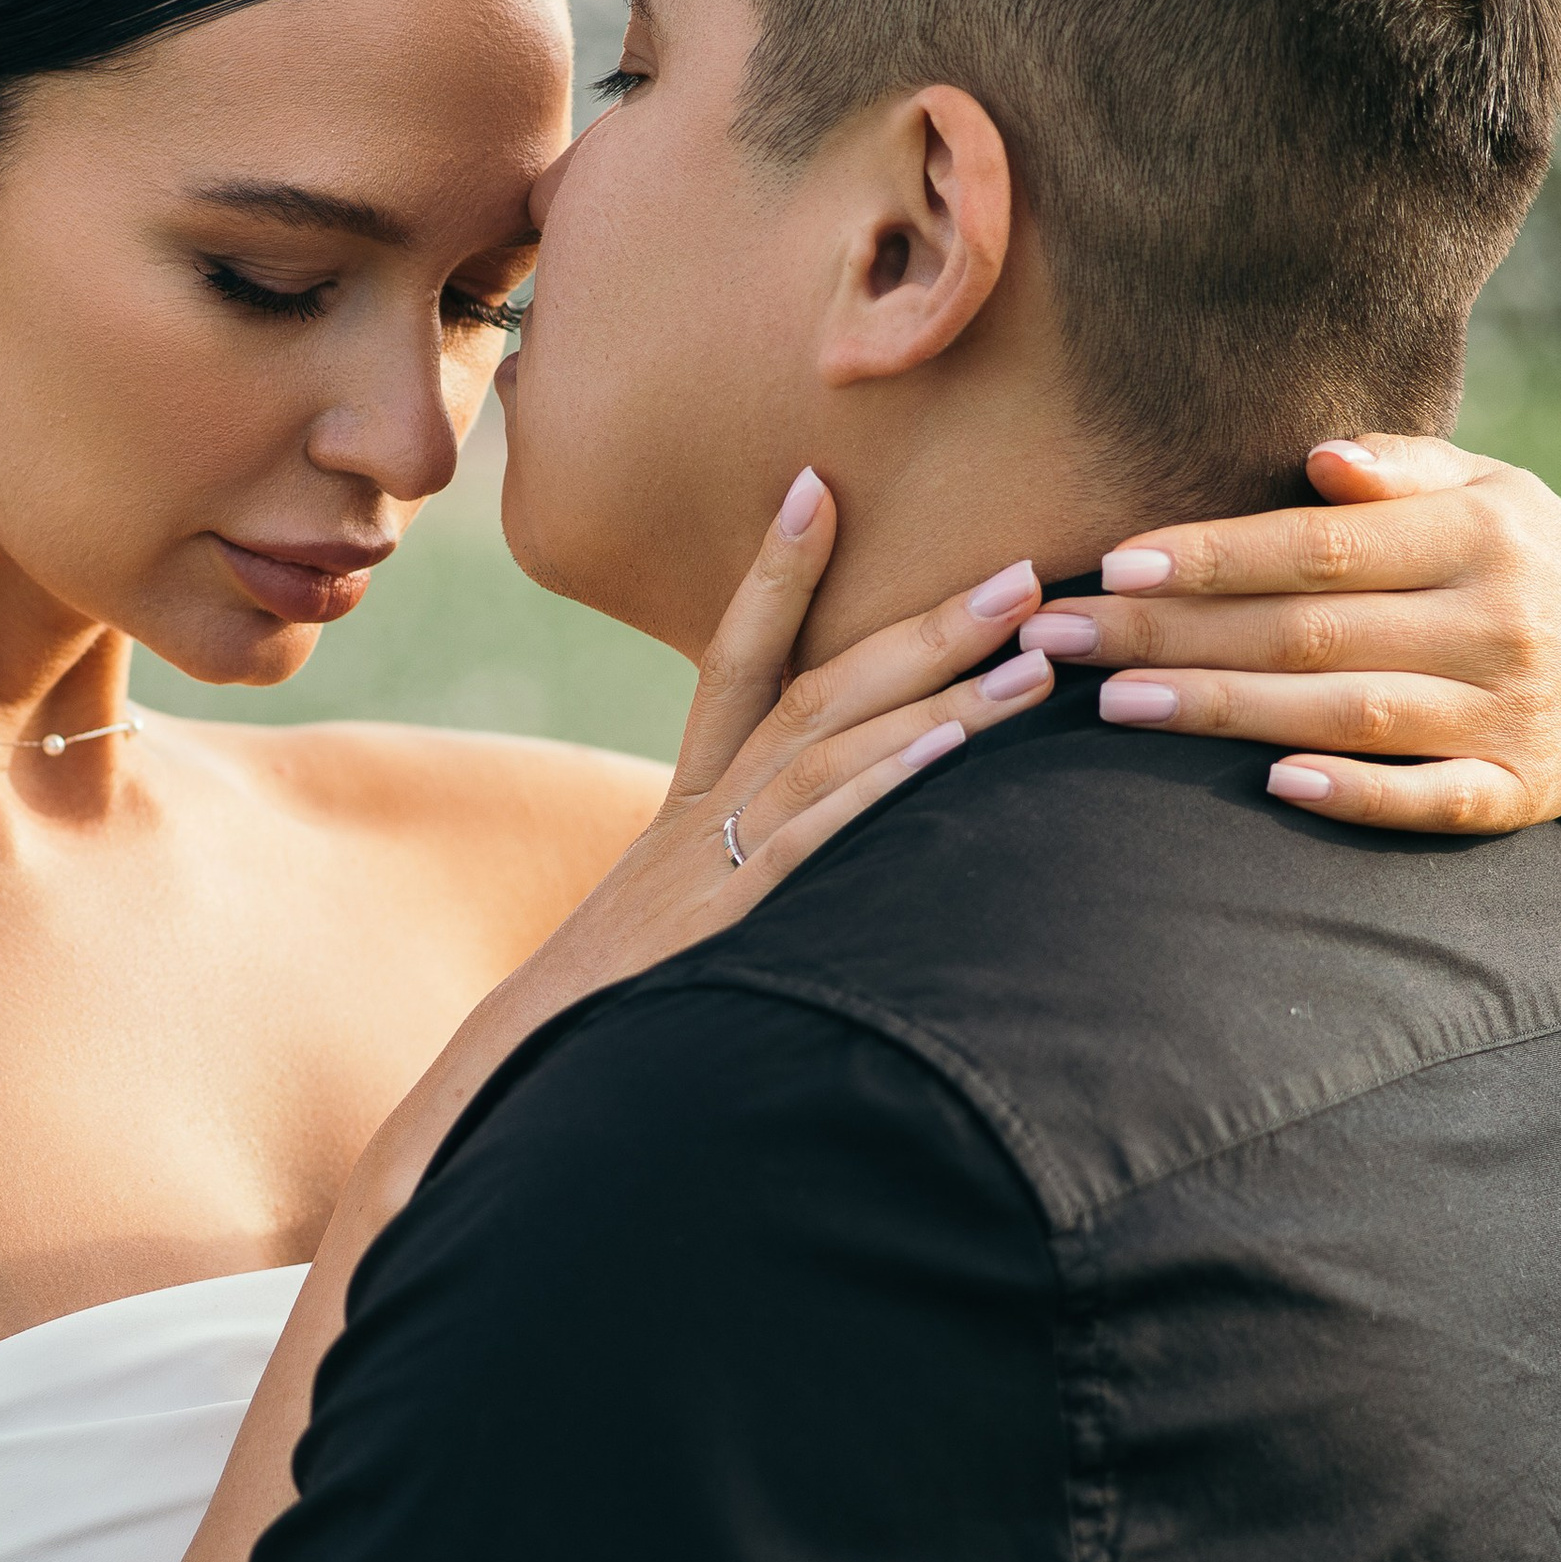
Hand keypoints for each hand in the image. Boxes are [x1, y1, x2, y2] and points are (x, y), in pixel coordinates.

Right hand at [511, 468, 1054, 1021]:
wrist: (530, 1076)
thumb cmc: (623, 1005)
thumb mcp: (682, 920)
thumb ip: (752, 869)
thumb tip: (830, 839)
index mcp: (690, 805)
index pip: (734, 664)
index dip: (773, 575)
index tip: (817, 485)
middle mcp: (700, 816)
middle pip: (813, 688)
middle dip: (920, 626)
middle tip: (1023, 572)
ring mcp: (712, 865)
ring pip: (828, 751)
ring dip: (935, 697)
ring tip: (1031, 660)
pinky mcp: (728, 923)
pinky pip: (812, 837)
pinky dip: (878, 786)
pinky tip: (947, 751)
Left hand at [1018, 433, 1560, 1030]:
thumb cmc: (1524, 558)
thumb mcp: (1490, 490)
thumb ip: (1402, 469)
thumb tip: (1319, 459)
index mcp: (1476, 535)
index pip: (1319, 547)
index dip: (1213, 556)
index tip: (1113, 565)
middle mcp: (1494, 621)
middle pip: (1310, 631)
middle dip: (1174, 635)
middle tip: (1057, 641)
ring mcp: (1508, 712)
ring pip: (1350, 713)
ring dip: (1227, 710)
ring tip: (1112, 706)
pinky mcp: (1520, 790)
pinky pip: (1433, 799)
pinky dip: (1357, 794)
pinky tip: (1273, 786)